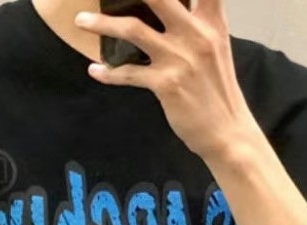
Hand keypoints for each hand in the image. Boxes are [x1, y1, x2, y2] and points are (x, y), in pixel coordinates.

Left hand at [74, 0, 255, 160]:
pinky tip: (95, 70)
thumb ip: (197, 22)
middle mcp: (196, 33)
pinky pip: (128, 73)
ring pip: (133, 29)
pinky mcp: (166, 84)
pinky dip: (108, 73)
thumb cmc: (217, 89)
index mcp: (211, 21)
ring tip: (81, 21)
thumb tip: (171, 8)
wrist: (226, 131)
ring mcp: (179, 58)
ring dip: (102, 24)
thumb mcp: (216, 46)